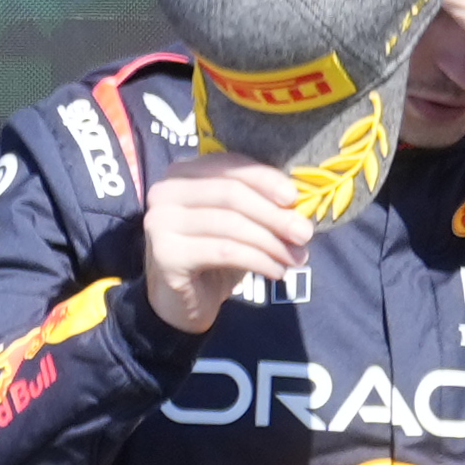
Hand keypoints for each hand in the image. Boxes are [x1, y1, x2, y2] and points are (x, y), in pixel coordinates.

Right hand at [140, 154, 311, 335]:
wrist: (185, 299)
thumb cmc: (217, 253)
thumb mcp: (242, 222)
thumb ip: (263, 204)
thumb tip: (300, 202)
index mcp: (183, 173)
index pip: (230, 165)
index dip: (266, 179)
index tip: (295, 198)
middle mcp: (165, 192)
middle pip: (232, 193)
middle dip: (275, 214)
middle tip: (304, 234)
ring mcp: (159, 222)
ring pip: (231, 224)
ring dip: (272, 242)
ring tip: (297, 258)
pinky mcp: (166, 253)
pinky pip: (225, 251)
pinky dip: (259, 260)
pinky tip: (277, 272)